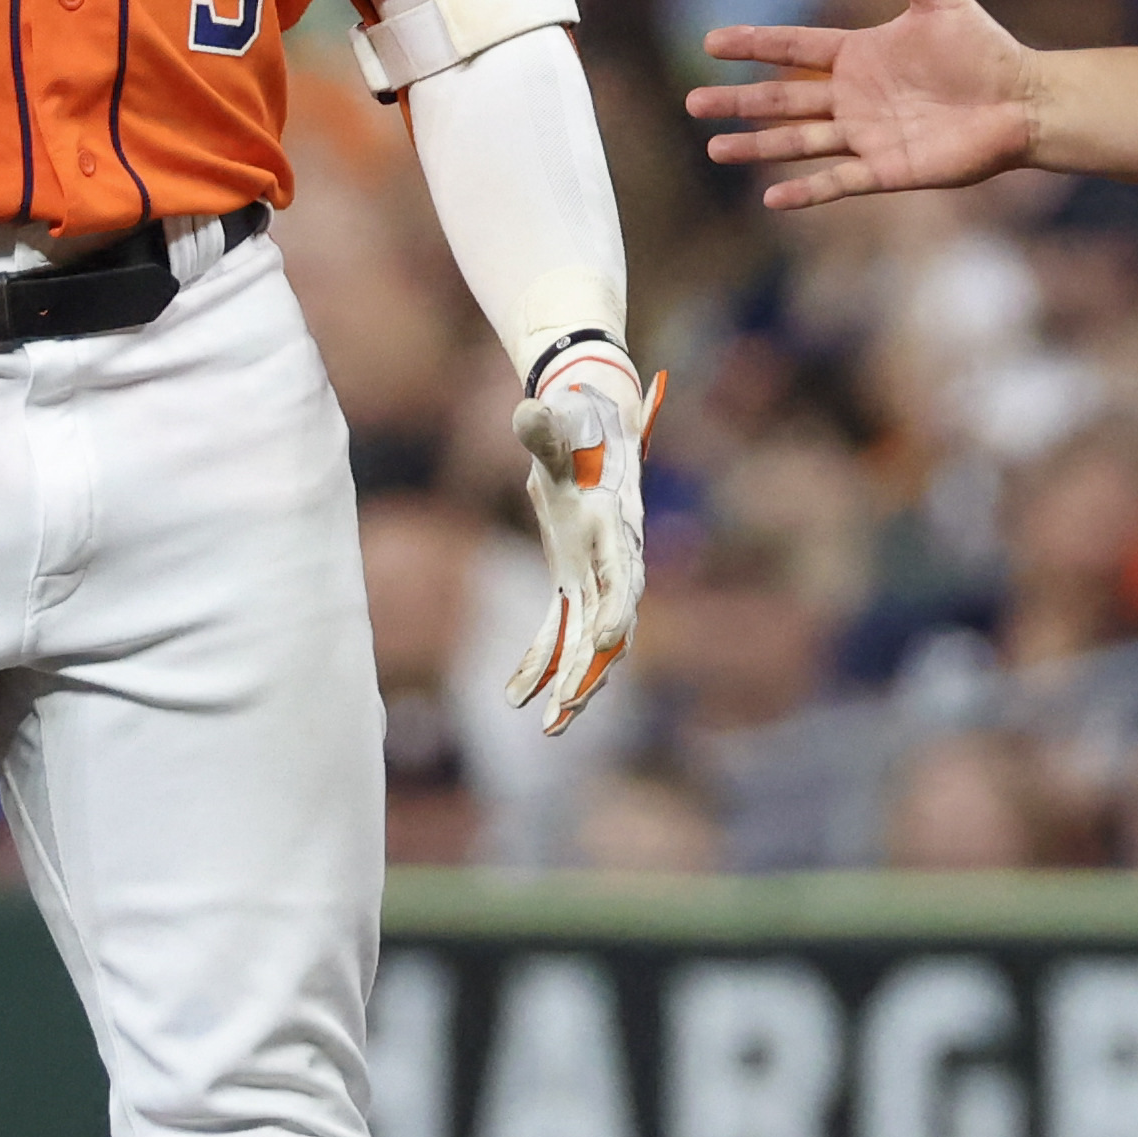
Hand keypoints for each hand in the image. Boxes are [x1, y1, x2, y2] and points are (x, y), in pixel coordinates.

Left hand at [509, 343, 659, 730]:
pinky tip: (513, 694)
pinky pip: (560, 630)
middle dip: (591, 671)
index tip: (603, 644)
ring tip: (549, 727)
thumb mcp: (559, 428)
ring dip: (573, 683)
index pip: (624, 576)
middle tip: (566, 711)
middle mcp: (616, 559)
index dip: (616, 611)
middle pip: (611, 625)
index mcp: (617, 525)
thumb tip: (526, 410)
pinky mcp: (574, 582)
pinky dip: (540, 661)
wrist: (591, 426)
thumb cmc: (577, 426)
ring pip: (591, 642)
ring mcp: (596, 575)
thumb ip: (544, 430)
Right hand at [690, 0, 1042, 208]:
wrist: (1021, 100)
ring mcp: (865, 134)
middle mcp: (852, 97)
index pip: (793, 47)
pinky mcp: (886, 168)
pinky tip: (772, 198)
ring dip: (756, 145)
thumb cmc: (985, 49)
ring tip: (715, 149)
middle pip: (782, 99)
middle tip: (693, 103)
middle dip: (738, 102)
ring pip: (798, 141)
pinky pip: (838, 180)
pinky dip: (806, 190)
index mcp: (858, 55)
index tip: (712, 42)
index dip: (754, 45)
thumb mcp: (941, 0)